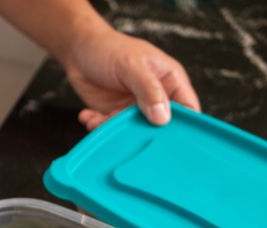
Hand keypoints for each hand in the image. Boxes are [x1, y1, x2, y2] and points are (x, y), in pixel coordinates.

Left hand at [62, 25, 200, 130]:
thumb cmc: (109, 49)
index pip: (188, 108)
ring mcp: (136, 109)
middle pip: (162, 127)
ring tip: (100, 120)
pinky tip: (89, 117)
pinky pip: (113, 131)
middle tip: (129, 134)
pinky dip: (100, 128)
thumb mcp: (132, 66)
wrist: (79, 50)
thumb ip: (149, 90)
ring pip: (135, 133)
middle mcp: (156, 98)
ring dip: (116, 131)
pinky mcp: (116, 116)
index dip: (184, 126)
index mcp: (170, 81)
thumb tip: (163, 117)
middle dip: (146, 134)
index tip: (170, 138)